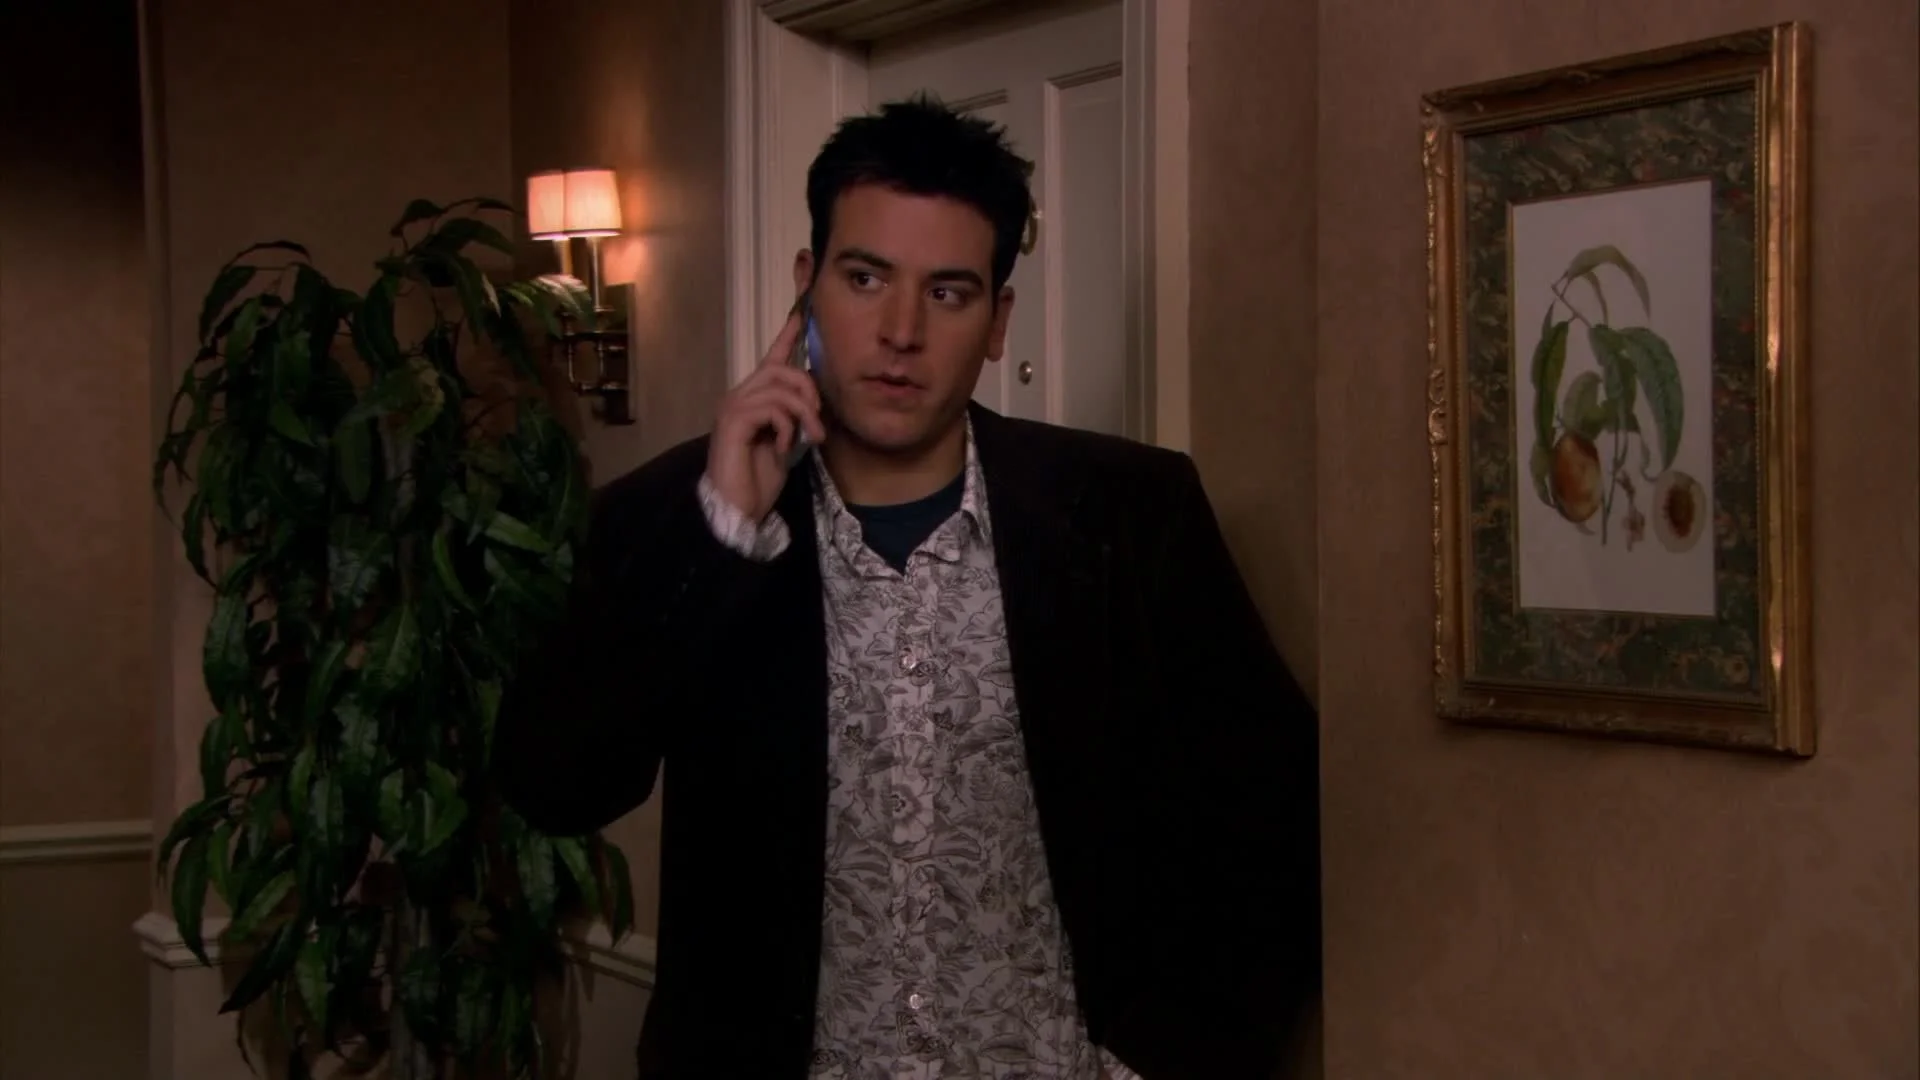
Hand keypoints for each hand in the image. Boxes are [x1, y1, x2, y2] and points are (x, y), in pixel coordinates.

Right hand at [703, 308, 825, 523]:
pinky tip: (785, 448)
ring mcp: (733, 407)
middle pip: (782, 369)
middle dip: (809, 391)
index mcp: (752, 399)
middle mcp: (738, 396)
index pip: (771, 360)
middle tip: (818, 421)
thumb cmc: (759, 479)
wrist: (739, 508)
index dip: (787, 337)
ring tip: (811, 438)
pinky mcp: (733, 421)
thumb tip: (814, 404)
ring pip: (780, 387)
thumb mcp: (787, 442)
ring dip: (804, 413)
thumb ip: (795, 419)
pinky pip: (772, 408)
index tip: (801, 315)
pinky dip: (787, 427)